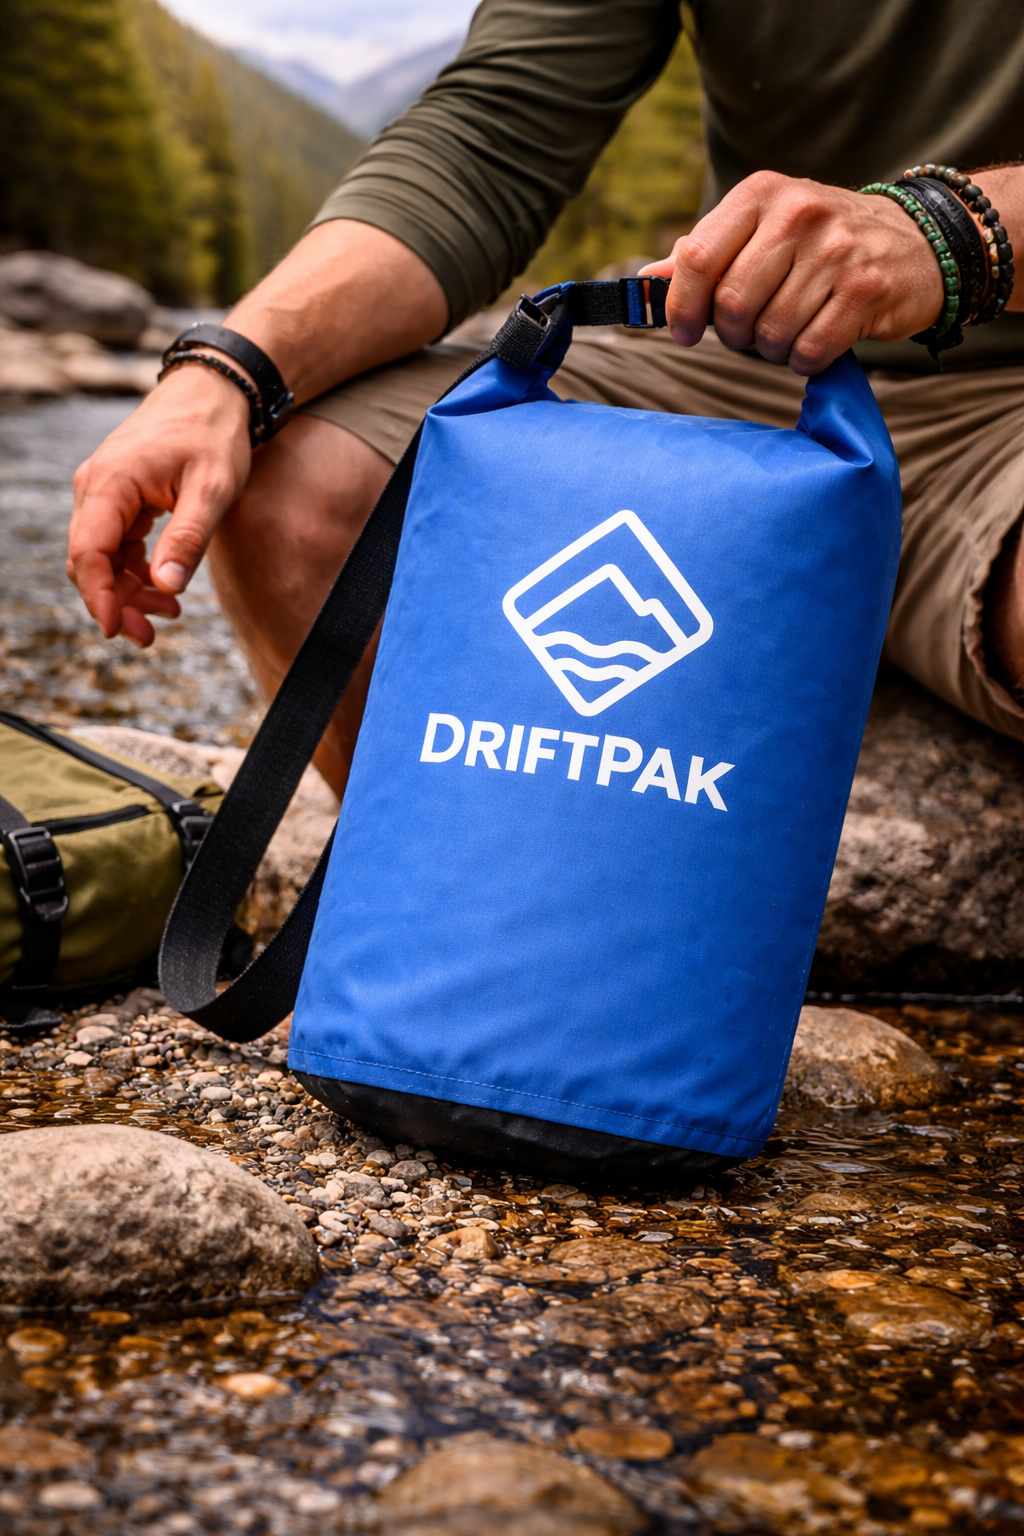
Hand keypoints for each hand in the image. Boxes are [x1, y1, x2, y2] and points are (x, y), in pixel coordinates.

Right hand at [67, 365, 251, 645]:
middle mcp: (97, 487)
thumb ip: (188, 539)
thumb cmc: (214, 435)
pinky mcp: (119, 497)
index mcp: (112, 483)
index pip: (88, 552)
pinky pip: (115, 545)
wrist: (215, 392)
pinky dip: (134, 571)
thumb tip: (165, 588)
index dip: (99, 598)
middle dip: (115, 603)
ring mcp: (104, 492)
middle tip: (150, 637)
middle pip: (89, 561)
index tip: (119, 630)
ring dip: (127, 591)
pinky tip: (165, 589)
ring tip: (169, 612)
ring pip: (101, 557)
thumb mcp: (212, 490)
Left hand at [641, 171, 945, 374]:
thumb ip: (704, 255)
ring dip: (771, 349)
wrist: (915, 242)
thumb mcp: (761, 230)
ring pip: (769, 332)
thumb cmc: (820, 243)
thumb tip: (642, 283)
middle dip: (733, 334)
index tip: (684, 332)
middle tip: (749, 333)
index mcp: (762, 194)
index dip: (681, 306)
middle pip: (732, 303)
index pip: (697, 257)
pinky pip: (808, 351)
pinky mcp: (865, 291)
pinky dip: (803, 360)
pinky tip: (814, 343)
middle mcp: (798, 214)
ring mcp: (836, 251)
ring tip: (788, 331)